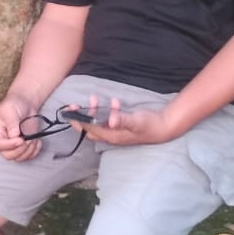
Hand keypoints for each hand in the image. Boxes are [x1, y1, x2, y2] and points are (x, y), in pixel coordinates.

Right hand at [0, 94, 41, 161]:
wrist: (24, 103)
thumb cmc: (14, 104)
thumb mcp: (10, 110)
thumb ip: (11, 123)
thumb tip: (14, 135)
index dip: (9, 145)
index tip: (20, 140)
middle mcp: (3, 140)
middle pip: (7, 155)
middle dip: (19, 150)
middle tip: (26, 140)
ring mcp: (14, 144)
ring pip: (18, 157)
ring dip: (28, 151)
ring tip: (32, 139)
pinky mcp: (23, 146)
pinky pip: (28, 156)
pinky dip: (34, 151)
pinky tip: (36, 142)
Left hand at [63, 95, 179, 147]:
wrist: (163, 128)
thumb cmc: (149, 125)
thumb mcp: (136, 121)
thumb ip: (123, 120)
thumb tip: (111, 120)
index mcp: (111, 135)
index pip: (89, 129)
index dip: (78, 121)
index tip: (70, 111)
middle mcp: (111, 135)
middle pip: (89, 128)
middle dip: (80, 116)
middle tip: (74, 104)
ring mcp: (116, 131)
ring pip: (98, 123)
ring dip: (94, 111)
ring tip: (94, 98)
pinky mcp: (121, 126)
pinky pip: (108, 119)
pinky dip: (107, 110)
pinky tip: (113, 102)